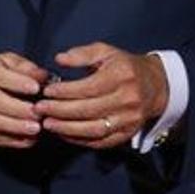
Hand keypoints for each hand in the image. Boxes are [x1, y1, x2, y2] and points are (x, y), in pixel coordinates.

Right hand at [0, 51, 45, 147]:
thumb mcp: (2, 62)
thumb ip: (24, 67)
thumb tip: (43, 77)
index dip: (14, 81)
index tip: (36, 88)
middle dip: (16, 108)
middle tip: (39, 114)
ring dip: (13, 126)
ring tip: (35, 129)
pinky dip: (8, 140)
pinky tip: (26, 140)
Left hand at [35, 42, 168, 149]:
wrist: (155, 86)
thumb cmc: (125, 67)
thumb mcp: (106, 52)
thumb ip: (82, 54)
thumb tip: (59, 59)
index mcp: (121, 77)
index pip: (87, 88)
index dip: (63, 92)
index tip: (45, 92)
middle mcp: (127, 100)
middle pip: (87, 110)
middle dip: (59, 111)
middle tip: (39, 109)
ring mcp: (128, 120)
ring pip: (93, 129)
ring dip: (66, 129)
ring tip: (47, 124)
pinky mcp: (127, 134)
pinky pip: (100, 141)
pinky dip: (79, 140)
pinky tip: (63, 134)